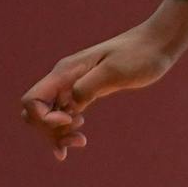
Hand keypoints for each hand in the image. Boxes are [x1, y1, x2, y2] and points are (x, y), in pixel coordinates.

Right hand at [20, 25, 176, 160]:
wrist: (156, 45)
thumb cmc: (138, 55)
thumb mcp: (114, 71)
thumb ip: (88, 87)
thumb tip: (71, 106)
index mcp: (65, 72)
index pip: (32, 100)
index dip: (44, 118)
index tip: (72, 119)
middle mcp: (64, 79)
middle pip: (35, 112)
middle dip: (49, 131)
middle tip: (79, 137)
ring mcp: (73, 85)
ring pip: (49, 115)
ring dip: (58, 133)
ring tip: (81, 141)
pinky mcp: (86, 91)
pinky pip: (65, 113)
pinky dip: (66, 130)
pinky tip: (78, 141)